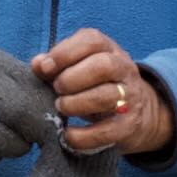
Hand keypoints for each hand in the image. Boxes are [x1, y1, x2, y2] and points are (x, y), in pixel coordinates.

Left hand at [32, 29, 176, 160]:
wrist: (138, 111)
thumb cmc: (97, 84)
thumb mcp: (79, 67)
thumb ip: (56, 64)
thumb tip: (38, 64)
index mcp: (109, 49)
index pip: (92, 41)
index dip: (65, 52)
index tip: (46, 68)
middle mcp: (123, 69)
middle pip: (104, 66)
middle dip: (73, 78)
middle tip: (57, 89)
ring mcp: (129, 97)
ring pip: (107, 96)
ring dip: (76, 103)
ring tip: (61, 107)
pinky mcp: (128, 125)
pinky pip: (107, 131)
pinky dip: (84, 136)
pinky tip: (68, 134)